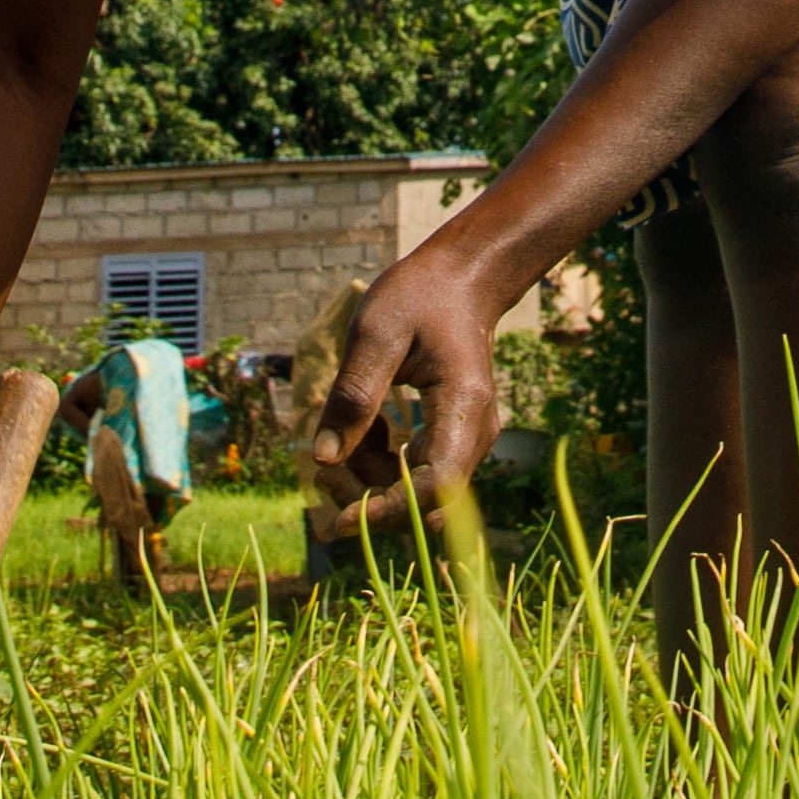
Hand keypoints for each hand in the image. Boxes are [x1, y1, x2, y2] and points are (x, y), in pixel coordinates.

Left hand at [309, 238, 505, 538]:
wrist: (462, 280)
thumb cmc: (419, 297)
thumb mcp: (374, 335)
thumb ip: (353, 397)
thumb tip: (324, 458)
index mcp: (463, 406)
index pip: (436, 486)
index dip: (389, 511)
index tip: (339, 518)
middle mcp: (475, 433)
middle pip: (426, 502)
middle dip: (371, 500)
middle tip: (323, 469)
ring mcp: (468, 440)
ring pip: (418, 494)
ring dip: (370, 481)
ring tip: (340, 433)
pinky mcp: (454, 441)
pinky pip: (416, 475)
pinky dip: (382, 466)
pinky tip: (366, 430)